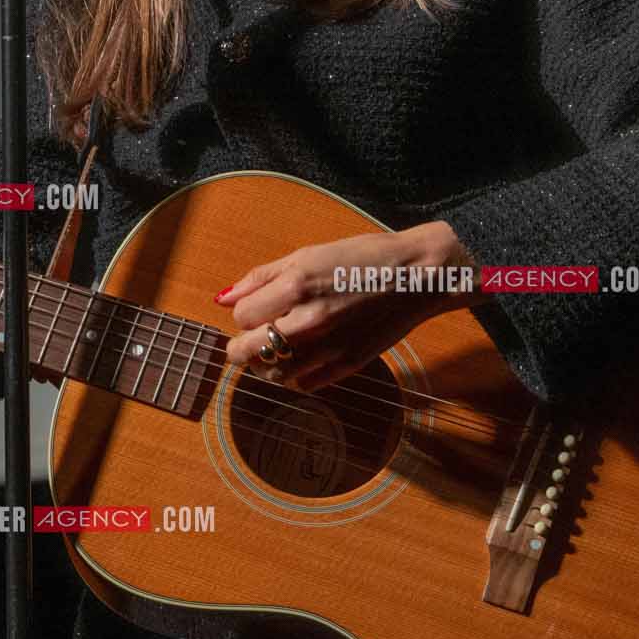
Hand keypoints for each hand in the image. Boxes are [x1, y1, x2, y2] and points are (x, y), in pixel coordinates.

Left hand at [218, 221, 477, 393]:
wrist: (416, 275)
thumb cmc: (362, 258)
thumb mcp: (307, 254)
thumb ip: (261, 277)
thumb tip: (222, 297)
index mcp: (295, 286)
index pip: (240, 316)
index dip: (244, 312)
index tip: (257, 307)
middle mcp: (308, 320)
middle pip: (246, 351)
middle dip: (242, 346)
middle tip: (251, 338)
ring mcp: (329, 347)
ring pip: (273, 373)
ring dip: (268, 363)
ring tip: (278, 348)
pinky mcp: (348, 365)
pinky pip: (305, 384)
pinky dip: (298, 374)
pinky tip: (306, 356)